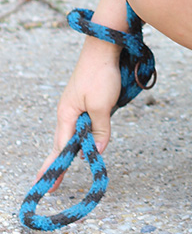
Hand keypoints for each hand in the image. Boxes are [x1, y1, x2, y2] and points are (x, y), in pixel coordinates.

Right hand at [34, 43, 121, 190]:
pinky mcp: (87, 99)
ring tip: (66, 165)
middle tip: (53, 185)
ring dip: (73, 149)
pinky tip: (85, 141)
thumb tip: (95, 152)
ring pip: (75, 133)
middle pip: (64, 142)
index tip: (45, 186)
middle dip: (60, 162)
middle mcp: (68, 112)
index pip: (60, 147)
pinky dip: (83, 134)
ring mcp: (77, 105)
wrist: (104, 47)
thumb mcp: (102, 106)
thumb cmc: (100, 75)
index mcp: (66, 115)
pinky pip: (84, 123)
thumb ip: (100, 130)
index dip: (55, 168)